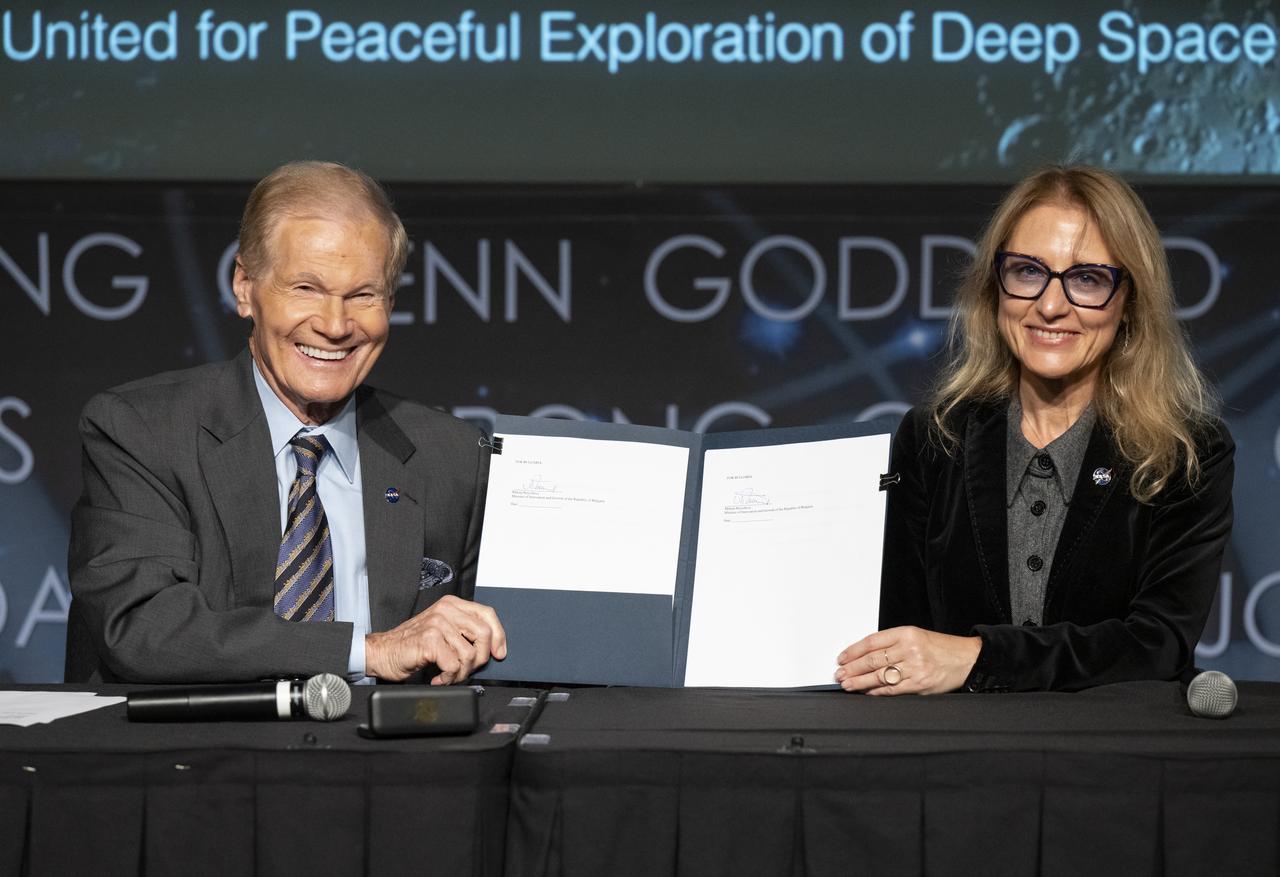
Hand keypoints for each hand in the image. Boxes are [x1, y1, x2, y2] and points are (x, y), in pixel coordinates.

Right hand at [364, 595, 506, 683]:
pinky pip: (454, 665)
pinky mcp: (430, 640)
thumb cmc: (411, 646)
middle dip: (479, 659)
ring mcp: (437, 623)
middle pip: (484, 634)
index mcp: (452, 605)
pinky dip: (448, 678)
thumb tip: (493, 647)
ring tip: (447, 675)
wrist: (381, 653)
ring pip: (470, 654)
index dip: (499, 635)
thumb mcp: (442, 631)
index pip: (487, 614)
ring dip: (461, 673)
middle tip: (465, 670)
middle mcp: (446, 610)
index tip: (499, 653)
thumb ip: (464, 632)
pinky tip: (438, 678)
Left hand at [834, 626, 980, 694]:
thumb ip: (892, 644)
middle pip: (872, 660)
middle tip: (839, 674)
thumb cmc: (940, 648)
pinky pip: (892, 689)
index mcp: (906, 633)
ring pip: (879, 676)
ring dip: (860, 682)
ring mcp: (915, 668)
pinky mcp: (920, 685)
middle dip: (852, 668)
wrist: (967, 659)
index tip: (842, 658)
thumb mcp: (915, 636)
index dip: (853, 651)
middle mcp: (909, 649)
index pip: (872, 642)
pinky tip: (866, 692)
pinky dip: (876, 692)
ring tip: (847, 684)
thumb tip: (864, 656)